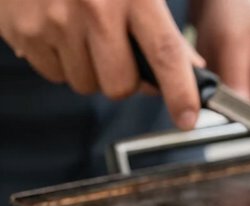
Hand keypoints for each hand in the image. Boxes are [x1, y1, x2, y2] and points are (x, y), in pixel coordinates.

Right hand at [0, 0, 203, 128]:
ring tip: (85, 34)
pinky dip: (63, 62)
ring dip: (92, 71)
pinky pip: (55, 74)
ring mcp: (55, 21)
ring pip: (86, 84)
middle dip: (125, 80)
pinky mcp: (24, 31)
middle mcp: (94, 9)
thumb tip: (191, 66)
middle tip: (120, 55)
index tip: (188, 117)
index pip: (166, 54)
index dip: (181, 93)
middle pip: (120, 85)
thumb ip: (163, 24)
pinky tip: (62, 31)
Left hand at [192, 0, 249, 115]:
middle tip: (214, 103)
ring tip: (212, 84)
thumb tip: (239, 115)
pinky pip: (230, 99)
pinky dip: (217, 95)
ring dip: (225, 103)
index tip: (232, 125)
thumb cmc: (231, 9)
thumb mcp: (232, 41)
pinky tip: (209, 82)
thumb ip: (237, 78)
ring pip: (242, 109)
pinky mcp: (241, 82)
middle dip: (236, 112)